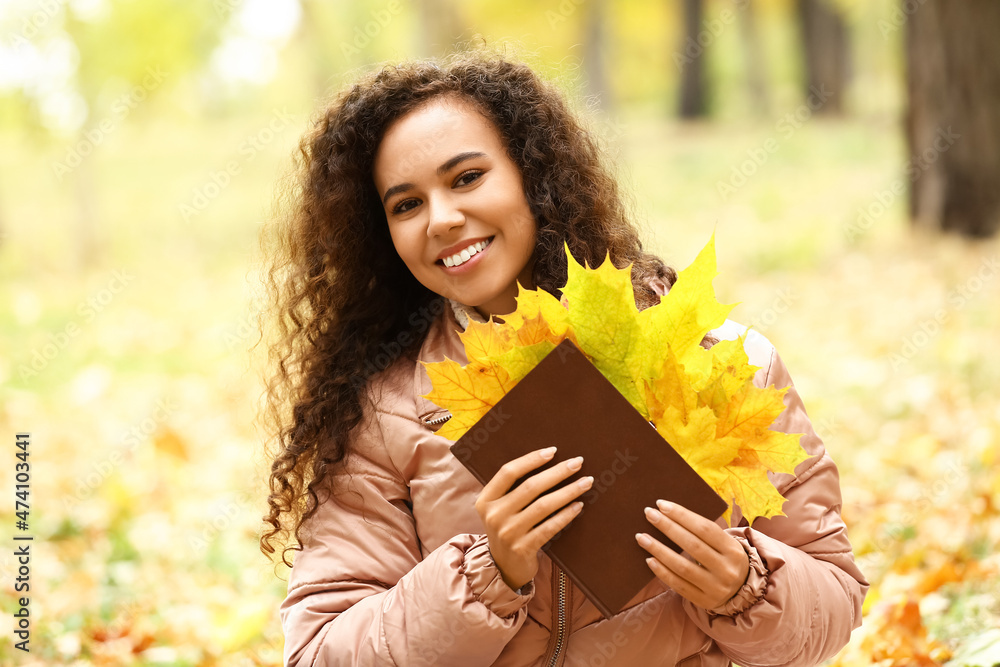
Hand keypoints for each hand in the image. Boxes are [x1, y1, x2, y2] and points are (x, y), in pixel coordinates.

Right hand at [475, 447, 592, 591]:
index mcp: (486, 500)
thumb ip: (513, 489)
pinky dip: (566, 515)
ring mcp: (508, 533)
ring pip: (543, 505)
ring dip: (568, 491)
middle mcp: (494, 515)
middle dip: (558, 472)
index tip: (553, 451)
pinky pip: (550, 527)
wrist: (502, 568)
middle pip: (530, 486)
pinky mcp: (523, 549)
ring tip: (586, 482)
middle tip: (578, 462)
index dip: (531, 459)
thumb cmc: (508, 528)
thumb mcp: (500, 508)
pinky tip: (579, 505)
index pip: (508, 472)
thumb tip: (549, 461)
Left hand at [635, 499, 749, 609]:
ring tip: (641, 537)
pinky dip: (662, 572)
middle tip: (649, 514)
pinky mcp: (704, 601)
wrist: (742, 591)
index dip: (682, 515)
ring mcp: (715, 587)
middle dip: (668, 527)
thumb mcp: (724, 543)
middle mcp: (726, 569)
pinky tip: (649, 559)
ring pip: (682, 567)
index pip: (705, 528)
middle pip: (692, 545)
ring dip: (659, 550)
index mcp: (732, 549)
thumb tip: (669, 514)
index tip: (662, 505)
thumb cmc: (724, 558)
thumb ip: (702, 532)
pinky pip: (678, 585)